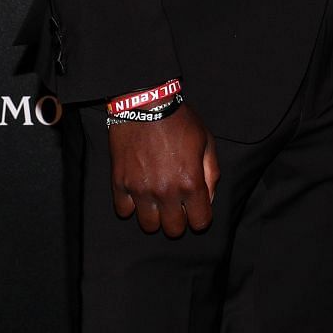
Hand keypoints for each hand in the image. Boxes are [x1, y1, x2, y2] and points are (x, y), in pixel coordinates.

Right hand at [107, 104, 219, 236]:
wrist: (146, 103)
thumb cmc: (179, 120)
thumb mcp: (206, 142)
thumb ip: (211, 174)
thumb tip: (208, 199)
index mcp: (190, 182)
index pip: (200, 223)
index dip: (200, 217)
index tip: (196, 208)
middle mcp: (166, 191)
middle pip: (173, 229)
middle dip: (178, 220)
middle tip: (176, 205)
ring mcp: (141, 189)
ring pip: (148, 225)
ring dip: (155, 216)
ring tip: (156, 200)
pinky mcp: (120, 182)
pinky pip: (123, 210)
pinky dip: (130, 206)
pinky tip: (137, 193)